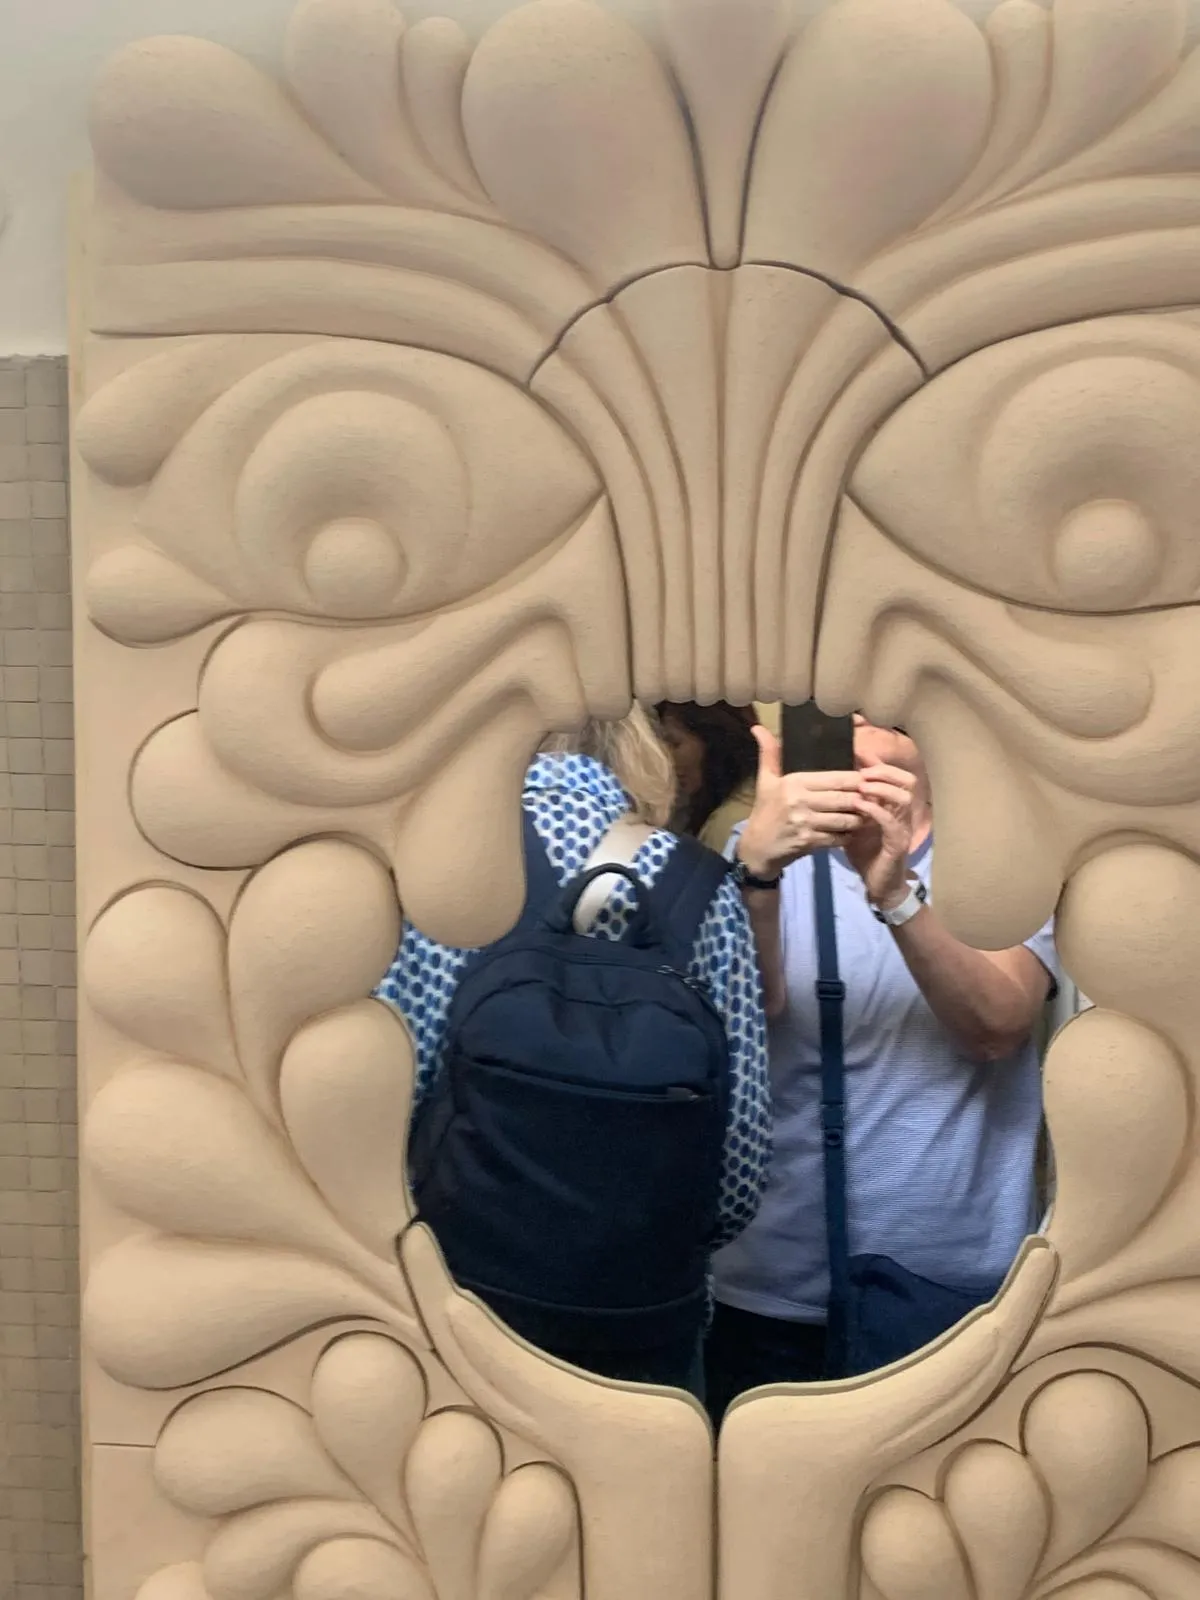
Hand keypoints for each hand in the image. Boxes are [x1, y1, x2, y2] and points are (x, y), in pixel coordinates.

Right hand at [737, 726, 862, 878]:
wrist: (757, 847)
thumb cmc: (765, 810)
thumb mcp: (766, 780)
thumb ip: (769, 753)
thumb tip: (758, 727)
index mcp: (794, 782)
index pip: (837, 778)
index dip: (858, 779)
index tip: (867, 780)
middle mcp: (800, 801)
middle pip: (845, 798)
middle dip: (862, 799)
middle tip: (873, 798)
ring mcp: (805, 823)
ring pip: (845, 819)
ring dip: (859, 818)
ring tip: (866, 814)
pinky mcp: (809, 842)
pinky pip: (838, 837)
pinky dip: (849, 835)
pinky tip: (852, 831)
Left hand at [843, 763, 916, 905]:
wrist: (877, 885)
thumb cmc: (867, 853)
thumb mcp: (855, 823)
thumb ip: (849, 805)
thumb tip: (830, 784)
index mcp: (894, 806)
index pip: (895, 776)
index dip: (879, 762)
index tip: (858, 751)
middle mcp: (902, 813)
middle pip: (907, 781)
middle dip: (885, 771)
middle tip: (862, 769)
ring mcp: (903, 828)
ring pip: (903, 798)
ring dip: (881, 788)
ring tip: (861, 785)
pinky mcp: (898, 843)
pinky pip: (892, 822)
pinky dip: (875, 810)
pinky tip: (859, 806)